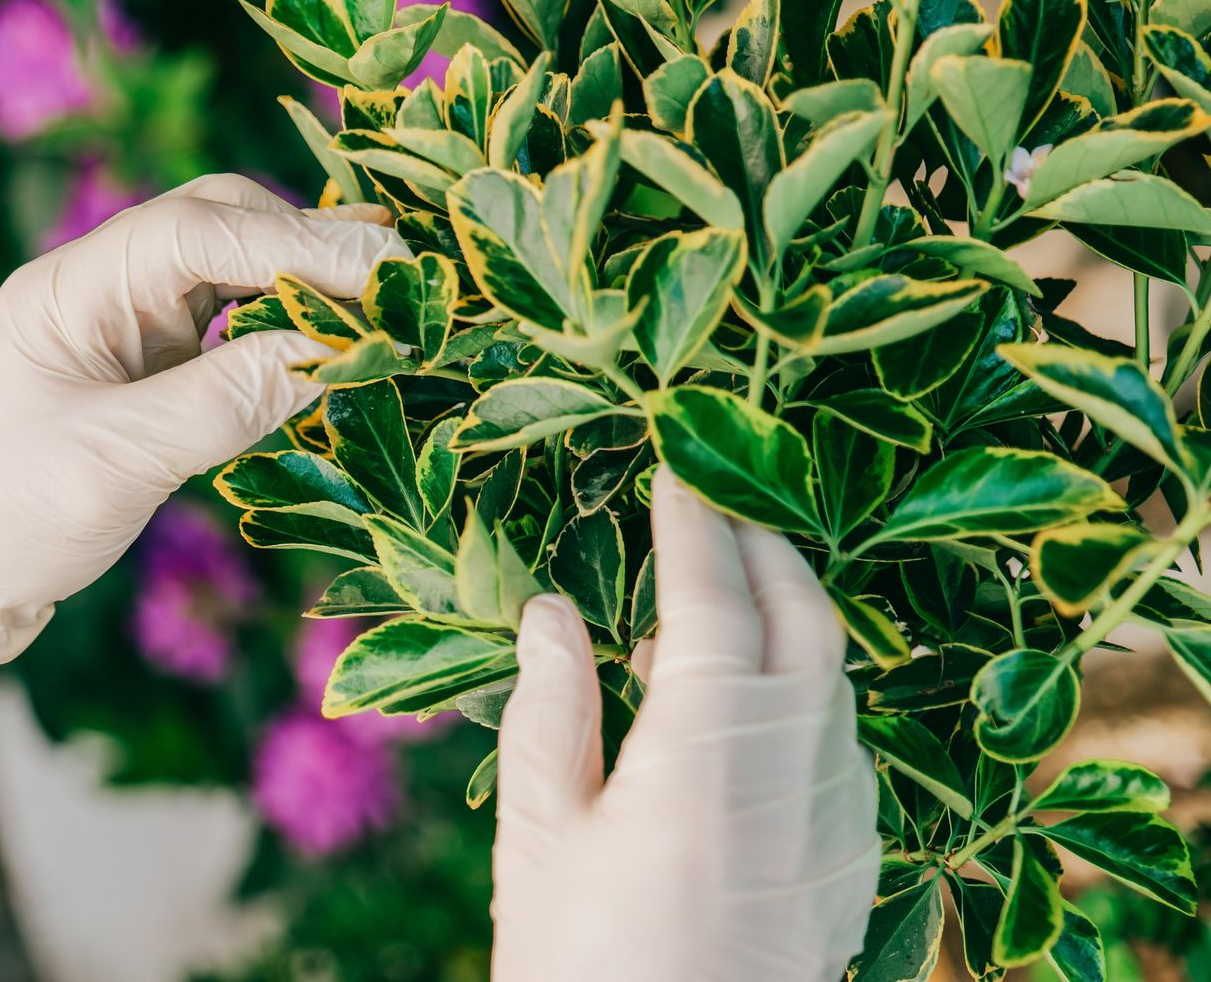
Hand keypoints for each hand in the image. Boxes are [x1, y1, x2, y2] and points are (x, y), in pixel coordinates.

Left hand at [0, 174, 406, 663]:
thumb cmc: (8, 516)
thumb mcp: (119, 461)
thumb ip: (225, 401)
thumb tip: (329, 356)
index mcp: (70, 289)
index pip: (198, 232)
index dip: (297, 240)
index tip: (382, 262)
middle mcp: (100, 286)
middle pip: (220, 224)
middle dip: (308, 241)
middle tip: (399, 272)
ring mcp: (124, 321)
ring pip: (232, 267)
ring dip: (303, 276)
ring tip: (386, 292)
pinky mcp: (147, 364)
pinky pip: (229, 321)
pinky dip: (283, 321)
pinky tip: (331, 334)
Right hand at [490, 467, 879, 981]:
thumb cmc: (586, 962)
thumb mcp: (544, 832)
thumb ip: (551, 704)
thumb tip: (551, 608)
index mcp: (710, 747)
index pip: (712, 593)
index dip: (692, 520)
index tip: (672, 466)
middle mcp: (798, 763)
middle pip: (805, 611)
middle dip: (759, 544)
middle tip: (707, 503)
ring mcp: (840, 809)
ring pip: (833, 669)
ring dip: (783, 612)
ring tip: (706, 602)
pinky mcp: (853, 851)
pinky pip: (840, 729)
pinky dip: (800, 682)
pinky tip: (740, 701)